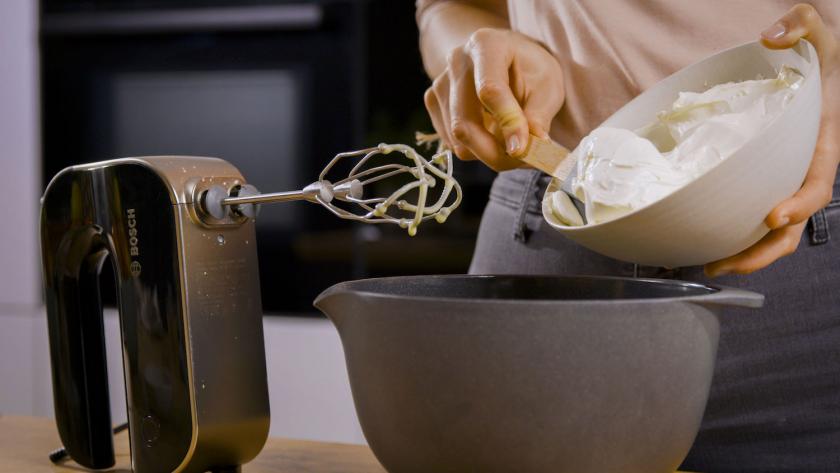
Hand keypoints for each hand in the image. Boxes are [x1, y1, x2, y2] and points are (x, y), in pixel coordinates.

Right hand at [423, 28, 564, 170]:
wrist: (507, 59)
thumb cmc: (531, 70)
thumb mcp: (548, 87)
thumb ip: (539, 116)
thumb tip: (529, 148)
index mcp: (486, 45)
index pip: (490, 91)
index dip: (506, 124)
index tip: (522, 150)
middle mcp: (456, 61)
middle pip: (464, 123)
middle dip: (494, 152)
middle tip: (525, 161)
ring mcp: (440, 83)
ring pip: (457, 140)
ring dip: (489, 153)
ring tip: (514, 145)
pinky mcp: (433, 102)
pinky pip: (452, 143)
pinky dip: (476, 150)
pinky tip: (494, 136)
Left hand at [705, 4, 839, 276]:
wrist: (814, 77)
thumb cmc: (817, 58)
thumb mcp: (819, 35)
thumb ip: (801, 25)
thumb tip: (772, 35)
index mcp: (821, 147)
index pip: (817, 185)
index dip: (800, 204)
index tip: (774, 215)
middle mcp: (802, 173)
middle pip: (792, 225)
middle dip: (763, 251)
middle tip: (727, 264)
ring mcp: (783, 183)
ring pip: (772, 232)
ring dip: (744, 254)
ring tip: (709, 266)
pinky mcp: (762, 185)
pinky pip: (751, 217)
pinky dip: (732, 235)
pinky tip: (704, 245)